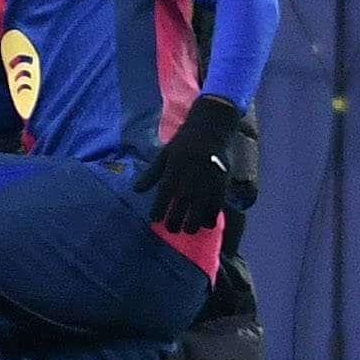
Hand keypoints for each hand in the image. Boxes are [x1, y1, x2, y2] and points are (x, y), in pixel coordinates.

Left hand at [138, 94, 240, 233]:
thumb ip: (152, 174)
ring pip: (202, 204)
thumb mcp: (164, 155)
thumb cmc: (184, 143)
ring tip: (189, 231)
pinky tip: (208, 223)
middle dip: (177, 218)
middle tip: (172, 230)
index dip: (159, 208)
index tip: (155, 219)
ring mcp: (209, 178)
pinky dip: (213, 213)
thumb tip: (136, 190)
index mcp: (175, 167)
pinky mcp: (223, 179)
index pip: (165, 192)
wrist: (211, 129)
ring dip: (196, 220)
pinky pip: (219, 200)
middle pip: (183, 202)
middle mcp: (192, 174)